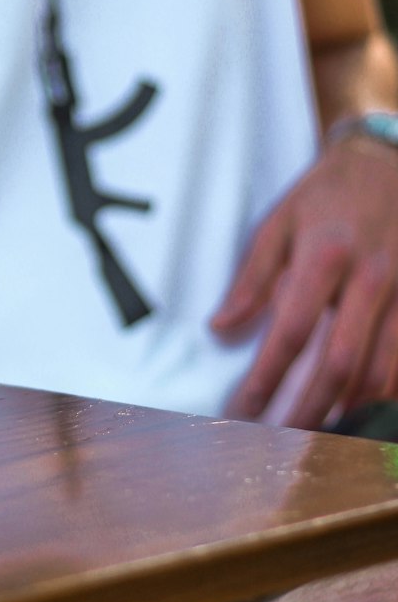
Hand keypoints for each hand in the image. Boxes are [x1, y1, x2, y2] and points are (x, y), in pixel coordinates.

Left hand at [212, 140, 397, 427]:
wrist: (391, 162)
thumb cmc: (326, 194)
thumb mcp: (279, 221)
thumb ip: (252, 278)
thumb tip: (220, 328)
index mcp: (326, 255)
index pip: (291, 332)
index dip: (266, 377)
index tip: (243, 409)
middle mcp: (371, 278)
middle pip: (340, 363)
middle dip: (309, 409)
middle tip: (282, 439)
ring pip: (381, 370)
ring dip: (349, 410)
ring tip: (319, 435)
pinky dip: (384, 391)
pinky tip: (361, 409)